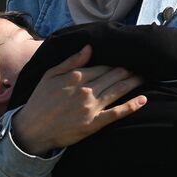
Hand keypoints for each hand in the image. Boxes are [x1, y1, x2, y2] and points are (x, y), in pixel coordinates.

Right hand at [10, 45, 145, 155]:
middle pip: (114, 75)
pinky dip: (131, 105)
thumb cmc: (40, 101)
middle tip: (142, 66)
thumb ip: (71, 61)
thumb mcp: (50, 75)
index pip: (104, 66)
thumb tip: (90, 47)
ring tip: (145, 76)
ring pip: (119, 90)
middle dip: (129, 69)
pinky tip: (143, 99)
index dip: (117, 62)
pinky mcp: (94, 123)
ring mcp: (91, 107)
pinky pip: (117, 112)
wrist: (32, 130)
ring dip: (134, 81)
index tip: (128, 59)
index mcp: (76, 77)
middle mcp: (86, 90)